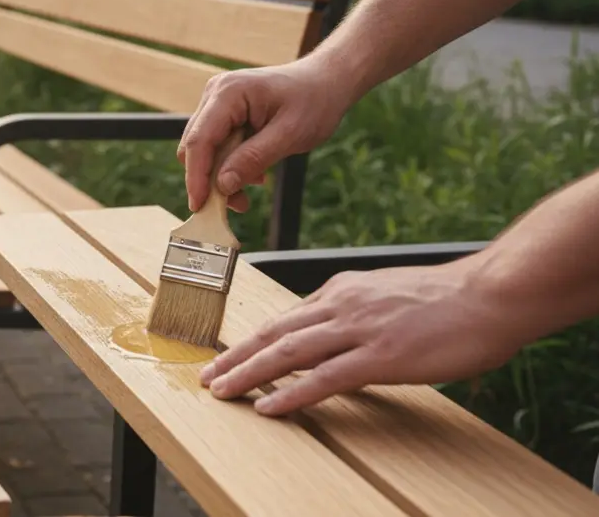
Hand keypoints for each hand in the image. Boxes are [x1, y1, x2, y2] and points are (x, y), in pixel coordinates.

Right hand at [177, 58, 355, 212]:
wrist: (326, 81)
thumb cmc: (314, 101)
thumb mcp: (289, 134)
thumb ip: (254, 158)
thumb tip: (222, 185)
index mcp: (228, 93)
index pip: (199, 140)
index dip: (196, 175)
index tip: (199, 206)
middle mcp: (215, 95)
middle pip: (195, 146)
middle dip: (209, 179)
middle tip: (236, 204)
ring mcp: (217, 103)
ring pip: (204, 149)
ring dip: (221, 175)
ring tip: (249, 192)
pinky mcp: (224, 114)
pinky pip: (217, 145)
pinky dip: (229, 165)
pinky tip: (253, 173)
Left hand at [198, 259, 523, 416]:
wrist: (491, 293)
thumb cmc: (449, 300)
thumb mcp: (388, 298)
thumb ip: (358, 314)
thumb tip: (336, 336)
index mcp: (342, 290)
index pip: (285, 318)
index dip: (253, 340)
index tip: (229, 356)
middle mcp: (342, 305)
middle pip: (274, 334)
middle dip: (236, 357)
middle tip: (208, 377)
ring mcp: (359, 329)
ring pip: (287, 353)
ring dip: (248, 374)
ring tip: (222, 392)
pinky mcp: (381, 355)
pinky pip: (324, 378)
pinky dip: (291, 394)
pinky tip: (268, 407)